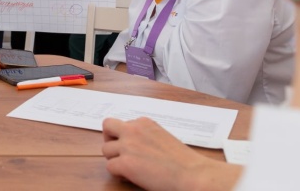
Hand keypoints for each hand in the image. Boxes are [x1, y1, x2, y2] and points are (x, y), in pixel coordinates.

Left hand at [101, 117, 239, 190]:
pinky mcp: (125, 163)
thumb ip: (145, 137)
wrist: (193, 174)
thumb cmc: (183, 161)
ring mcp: (128, 146)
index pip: (122, 123)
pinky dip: (117, 173)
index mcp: (144, 123)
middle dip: (110, 139)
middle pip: (107, 126)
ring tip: (127, 168)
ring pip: (106, 150)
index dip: (123, 136)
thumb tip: (133, 146)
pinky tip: (129, 177)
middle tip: (118, 152)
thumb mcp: (162, 138)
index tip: (129, 146)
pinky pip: (110, 167)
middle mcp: (133, 130)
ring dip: (114, 159)